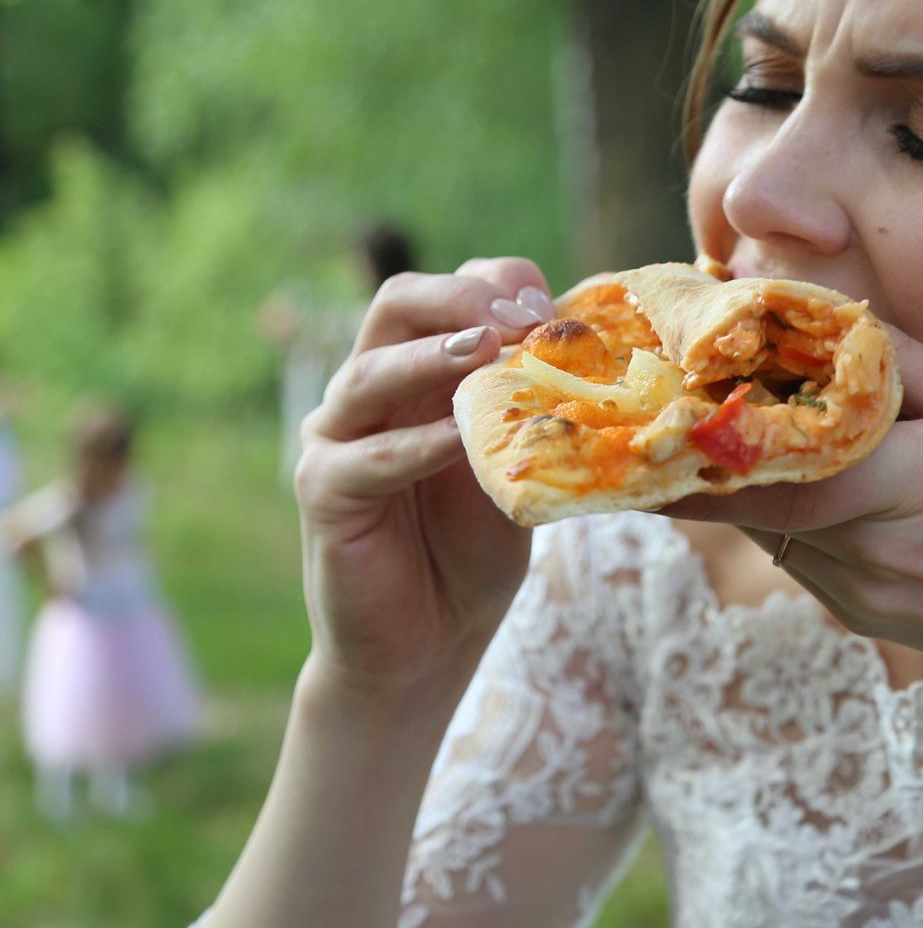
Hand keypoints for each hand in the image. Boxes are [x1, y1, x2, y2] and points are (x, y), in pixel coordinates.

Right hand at [293, 258, 557, 702]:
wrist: (429, 640)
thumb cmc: (475, 544)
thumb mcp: (518, 463)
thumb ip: (534, 408)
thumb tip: (593, 351)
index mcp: (420, 372)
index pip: (447, 294)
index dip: (496, 287)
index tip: (553, 311)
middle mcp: (371, 391)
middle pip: (396, 304)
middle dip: (458, 299)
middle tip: (517, 319)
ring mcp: (337, 438)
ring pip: (369, 372)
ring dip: (431, 357)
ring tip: (485, 350)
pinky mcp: (324, 493)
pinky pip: (363, 458)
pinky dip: (413, 445)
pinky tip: (456, 441)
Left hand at [659, 329, 922, 691]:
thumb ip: (909, 364)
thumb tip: (832, 310)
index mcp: (912, 487)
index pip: (779, 474)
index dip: (711, 443)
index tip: (665, 399)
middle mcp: (872, 552)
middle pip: (754, 499)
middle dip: (708, 448)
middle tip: (666, 392)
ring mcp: (861, 595)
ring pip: (767, 526)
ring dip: (738, 477)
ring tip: (714, 417)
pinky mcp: (862, 617)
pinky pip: (798, 551)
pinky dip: (781, 508)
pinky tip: (787, 469)